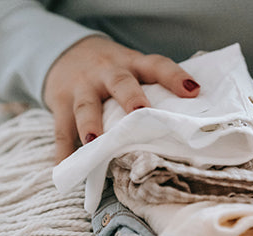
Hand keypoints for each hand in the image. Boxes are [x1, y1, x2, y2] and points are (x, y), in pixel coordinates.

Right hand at [43, 36, 199, 163]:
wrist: (64, 51)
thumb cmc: (112, 70)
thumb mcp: (132, 67)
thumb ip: (153, 88)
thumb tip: (189, 122)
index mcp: (133, 63)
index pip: (157, 65)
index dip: (175, 76)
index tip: (193, 91)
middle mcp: (107, 72)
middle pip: (120, 83)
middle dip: (131, 97)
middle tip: (141, 112)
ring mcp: (82, 87)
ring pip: (86, 105)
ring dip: (90, 124)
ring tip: (94, 142)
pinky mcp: (59, 103)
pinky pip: (60, 129)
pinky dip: (63, 150)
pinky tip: (65, 167)